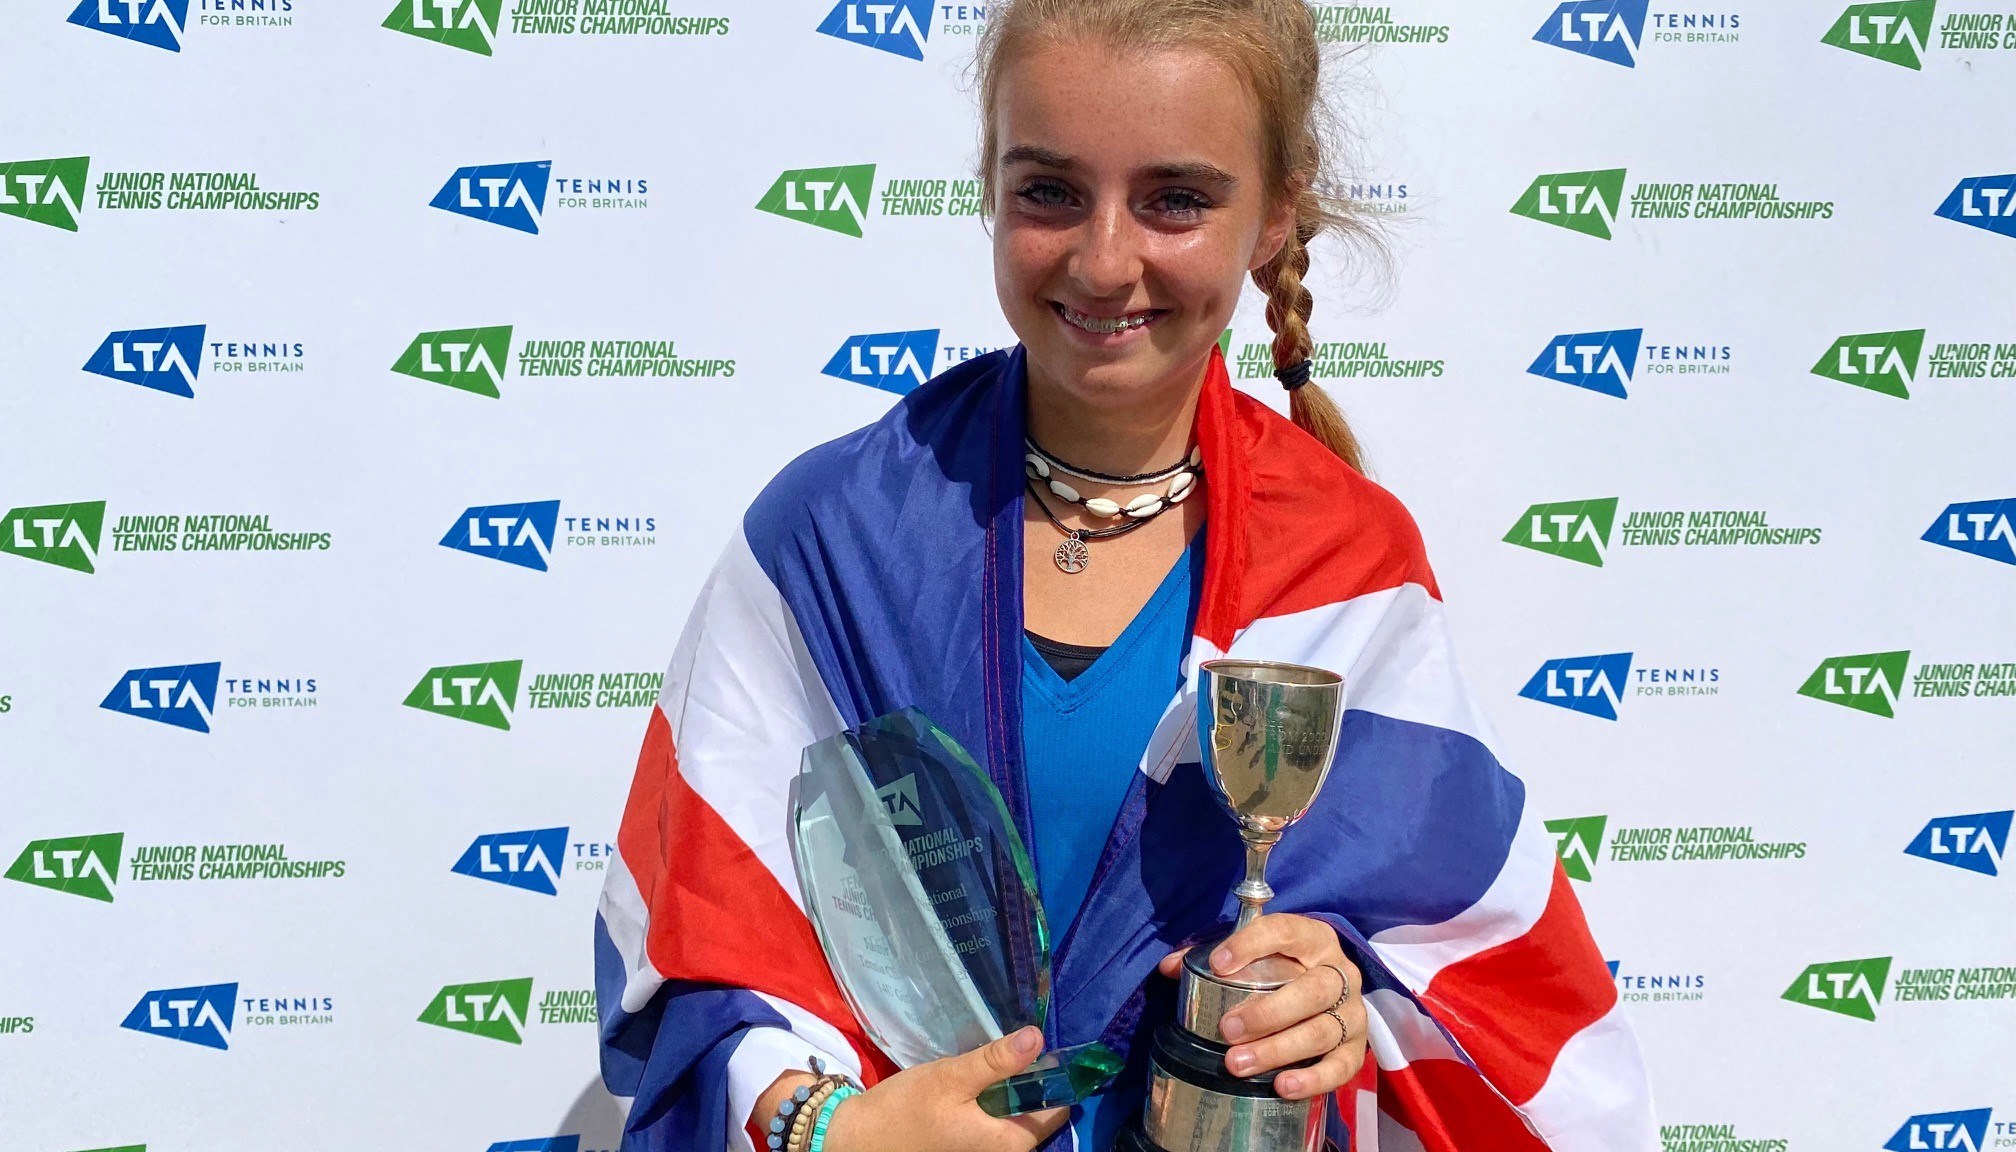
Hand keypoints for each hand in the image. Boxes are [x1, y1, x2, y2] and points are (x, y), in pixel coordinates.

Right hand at [754, 1026, 1066, 1151]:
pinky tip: (972, 1091)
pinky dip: (990, 1109)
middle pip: (1035, 1117)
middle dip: (1027, 1085)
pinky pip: (992, 1130)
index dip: (1053, 1077)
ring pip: (1013, 1123)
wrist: (857, 1142)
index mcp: (1008, 1144)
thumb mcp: (951, 1077)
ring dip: (1007, 1096)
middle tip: (1009, 1052)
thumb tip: (1038, 1038)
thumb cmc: (904, 1111)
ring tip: (988, 1068)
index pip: (1055, 1110)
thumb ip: (996, 1061)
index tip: (1040, 1049)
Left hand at [1156, 913, 1366, 1100]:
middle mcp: (1340, 973)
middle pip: (1313, 990)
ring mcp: (1352, 1013)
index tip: (1219, 963)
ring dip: (1278, 1049)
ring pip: (1322, 1030)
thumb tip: (1169, 968)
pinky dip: (1313, 1078)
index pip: (1286, 932)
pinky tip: (1282, 1085)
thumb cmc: (1282, 971)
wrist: (1331, 996)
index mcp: (1313, 939)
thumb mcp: (1253, 955)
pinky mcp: (1356, 1049)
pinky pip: (1341, 1066)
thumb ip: (1210, 956)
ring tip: (1238, 1064)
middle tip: (1227, 1029)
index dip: (1252, 944)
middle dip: (1268, 1012)